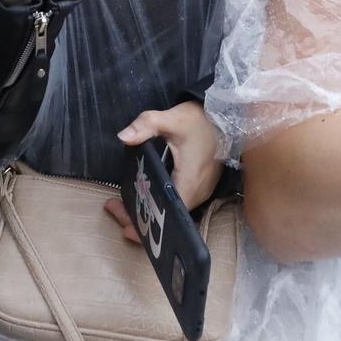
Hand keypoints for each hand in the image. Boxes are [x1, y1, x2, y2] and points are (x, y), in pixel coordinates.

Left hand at [104, 101, 223, 242]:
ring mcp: (200, 191)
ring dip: (150, 211)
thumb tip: (123, 137)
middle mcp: (197, 192)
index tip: (125, 225)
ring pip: (173, 211)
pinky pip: (178, 203)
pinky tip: (145, 196)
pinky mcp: (200, 186)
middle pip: (168, 217)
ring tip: (124, 205)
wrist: (225, 116)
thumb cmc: (200, 120)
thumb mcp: (172, 119)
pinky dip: (161, 203)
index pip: (168, 214)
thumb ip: (146, 125)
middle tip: (115, 208)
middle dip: (141, 218)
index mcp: (190, 181)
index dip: (147, 223)